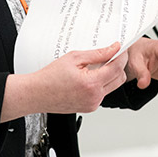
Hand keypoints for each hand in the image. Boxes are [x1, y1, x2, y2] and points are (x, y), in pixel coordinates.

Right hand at [2, 42, 127, 119]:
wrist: (37, 94)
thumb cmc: (50, 77)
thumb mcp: (74, 58)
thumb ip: (97, 54)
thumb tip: (113, 49)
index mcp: (91, 84)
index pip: (117, 68)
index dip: (121, 56)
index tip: (120, 49)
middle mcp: (95, 97)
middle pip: (120, 79)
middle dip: (118, 65)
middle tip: (110, 55)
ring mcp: (93, 104)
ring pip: (113, 86)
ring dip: (110, 75)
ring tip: (96, 66)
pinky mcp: (90, 108)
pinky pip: (103, 93)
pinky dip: (101, 83)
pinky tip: (89, 77)